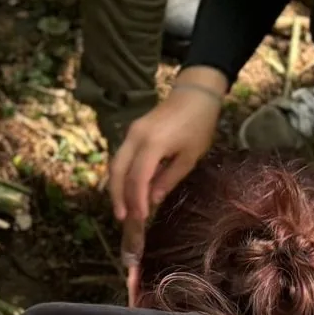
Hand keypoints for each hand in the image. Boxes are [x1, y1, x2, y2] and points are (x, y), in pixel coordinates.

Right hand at [107, 77, 226, 302]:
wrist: (194, 95)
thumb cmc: (198, 125)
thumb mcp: (190, 156)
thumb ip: (169, 178)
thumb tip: (153, 199)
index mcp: (152, 143)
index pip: (137, 177)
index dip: (135, 200)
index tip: (138, 219)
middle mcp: (135, 137)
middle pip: (117, 171)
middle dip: (118, 197)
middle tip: (121, 218)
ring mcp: (131, 134)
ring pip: (115, 164)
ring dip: (116, 187)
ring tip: (122, 209)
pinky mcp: (132, 133)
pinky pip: (121, 157)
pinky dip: (121, 176)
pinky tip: (126, 190)